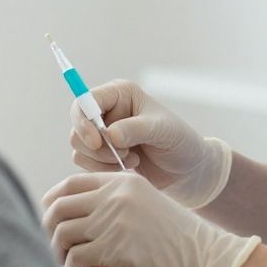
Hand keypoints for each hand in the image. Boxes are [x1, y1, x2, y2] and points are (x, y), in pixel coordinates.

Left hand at [43, 172, 260, 266]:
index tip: (50, 218)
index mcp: (122, 181)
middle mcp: (114, 196)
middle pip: (59, 207)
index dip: (52, 201)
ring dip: (57, 251)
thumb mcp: (147, 202)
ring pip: (62, 232)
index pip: (70, 184)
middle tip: (55, 245)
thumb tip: (81, 207)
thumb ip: (117, 198)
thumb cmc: (177, 235)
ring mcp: (113, 221)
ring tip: (66, 262)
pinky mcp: (115, 249)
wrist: (204, 256)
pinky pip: (75, 256)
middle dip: (49, 228)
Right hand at [69, 80, 232, 208]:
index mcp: (120, 94)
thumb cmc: (181, 142)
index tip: (97, 141)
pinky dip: (105, 169)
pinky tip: (131, 167)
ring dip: (103, 160)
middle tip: (122, 154)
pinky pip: (86, 164)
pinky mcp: (102, 156)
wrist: (190, 172)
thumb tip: (109, 134)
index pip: (86, 100)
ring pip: (79, 147)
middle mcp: (108, 111)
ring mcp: (103, 134)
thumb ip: (135, 129)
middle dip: (96, 146)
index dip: (85, 121)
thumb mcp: (162, 131)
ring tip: (133, 160)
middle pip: (77, 126)